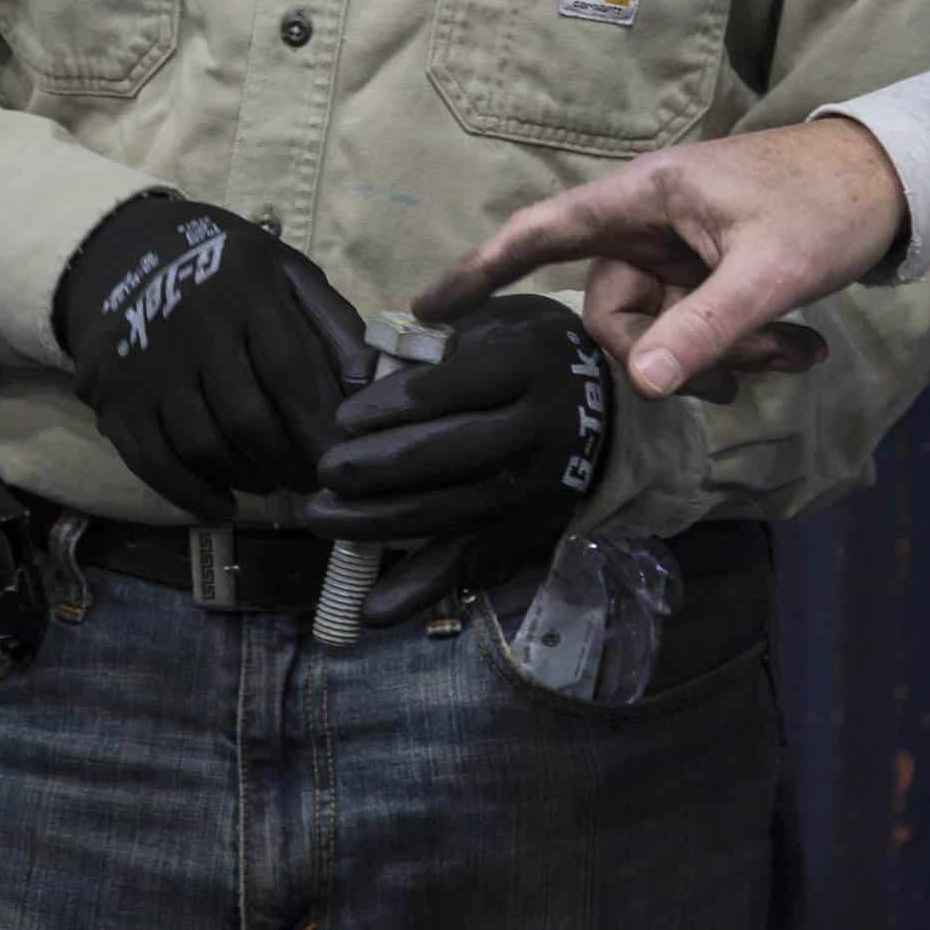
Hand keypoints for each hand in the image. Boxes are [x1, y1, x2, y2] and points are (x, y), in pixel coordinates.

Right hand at [53, 195, 370, 521]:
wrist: (129, 256)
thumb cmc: (230, 272)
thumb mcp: (287, 274)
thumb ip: (333, 324)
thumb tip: (371, 385)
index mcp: (247, 290)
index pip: (290, 369)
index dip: (319, 422)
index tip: (345, 457)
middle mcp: (193, 327)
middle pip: (247, 417)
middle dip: (288, 460)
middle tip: (312, 479)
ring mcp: (148, 367)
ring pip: (203, 445)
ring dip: (248, 476)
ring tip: (274, 482)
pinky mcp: (114, 400)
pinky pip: (154, 463)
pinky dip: (192, 495)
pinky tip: (224, 506)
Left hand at [305, 296, 613, 627]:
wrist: (606, 404)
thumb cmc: (529, 352)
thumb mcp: (494, 321)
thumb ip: (435, 341)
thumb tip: (359, 371)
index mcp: (528, 363)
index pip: (450, 389)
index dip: (390, 405)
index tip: (344, 417)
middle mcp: (539, 428)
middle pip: (447, 454)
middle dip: (375, 467)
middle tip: (326, 470)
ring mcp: (537, 487)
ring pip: (449, 511)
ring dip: (377, 521)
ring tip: (323, 516)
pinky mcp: (531, 530)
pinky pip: (471, 563)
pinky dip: (420, 589)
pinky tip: (372, 608)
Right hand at [414, 119, 907, 401]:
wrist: (896, 183)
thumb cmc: (828, 206)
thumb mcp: (770, 272)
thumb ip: (705, 328)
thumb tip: (640, 387)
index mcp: (647, 196)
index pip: (543, 231)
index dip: (482, 268)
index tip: (428, 308)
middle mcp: (652, 220)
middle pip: (614, 310)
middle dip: (671, 355)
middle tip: (742, 376)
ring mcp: (683, 246)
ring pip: (664, 326)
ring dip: (722, 355)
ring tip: (794, 355)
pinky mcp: (715, 267)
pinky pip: (701, 324)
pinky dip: (743, 345)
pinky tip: (802, 351)